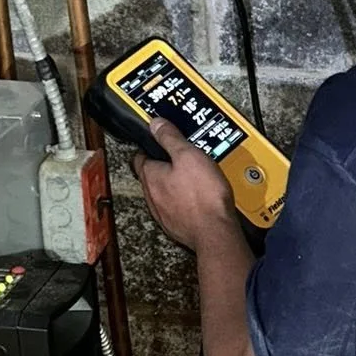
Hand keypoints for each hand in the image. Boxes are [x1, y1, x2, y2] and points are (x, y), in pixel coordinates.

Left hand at [133, 118, 238, 250]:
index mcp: (151, 176)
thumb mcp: (189, 155)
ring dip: (175, 185)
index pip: (139, 157)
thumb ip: (171, 138)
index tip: (159, 141)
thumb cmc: (203, 197)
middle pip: (152, 176)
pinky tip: (199, 198)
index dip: (149, 147)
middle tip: (182, 158)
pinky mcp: (176, 226)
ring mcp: (163, 214)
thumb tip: (156, 124)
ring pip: (164, 193)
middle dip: (165, 166)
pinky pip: (176, 208)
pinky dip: (184, 201)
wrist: (215, 232)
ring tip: (194, 177)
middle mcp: (152, 197)